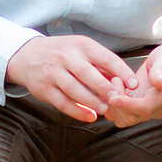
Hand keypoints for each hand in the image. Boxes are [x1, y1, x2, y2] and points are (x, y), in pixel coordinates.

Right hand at [5, 35, 129, 123]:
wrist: (27, 55)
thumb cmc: (62, 53)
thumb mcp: (81, 49)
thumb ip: (101, 63)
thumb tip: (125, 81)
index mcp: (81, 45)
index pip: (105, 57)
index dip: (121, 71)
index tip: (134, 84)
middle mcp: (66, 57)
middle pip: (88, 74)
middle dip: (105, 88)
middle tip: (119, 99)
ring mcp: (53, 73)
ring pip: (74, 89)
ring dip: (91, 101)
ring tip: (105, 109)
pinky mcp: (43, 89)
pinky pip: (62, 102)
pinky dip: (77, 111)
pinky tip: (90, 116)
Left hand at [103, 43, 161, 127]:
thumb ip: (161, 70)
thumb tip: (159, 83)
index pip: (145, 108)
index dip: (128, 105)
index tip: (113, 98)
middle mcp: (157, 109)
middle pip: (132, 117)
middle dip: (117, 104)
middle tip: (114, 80)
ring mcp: (148, 111)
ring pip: (125, 119)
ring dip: (114, 106)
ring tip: (115, 82)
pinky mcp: (139, 109)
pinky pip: (123, 115)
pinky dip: (114, 107)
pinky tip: (114, 89)